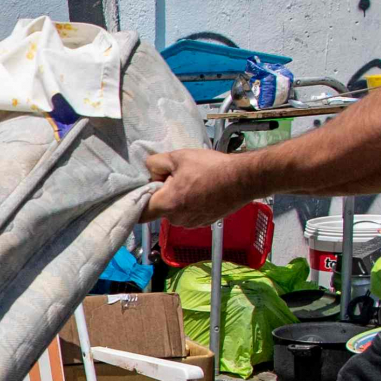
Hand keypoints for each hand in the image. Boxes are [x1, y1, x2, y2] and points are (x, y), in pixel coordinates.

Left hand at [142, 148, 262, 226]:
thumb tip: (149, 170)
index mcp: (168, 205)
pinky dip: (191, 203)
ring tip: (193, 181)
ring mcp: (192, 223)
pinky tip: (203, 188)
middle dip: (163, 194)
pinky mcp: (204, 222)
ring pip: (175, 211)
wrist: (244, 179)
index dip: (137, 202)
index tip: (142, 192)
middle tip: (175, 176)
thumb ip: (155, 164)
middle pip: (159, 209)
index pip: (140, 214)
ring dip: (178, 198)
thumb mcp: (178, 157)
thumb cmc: (212, 168)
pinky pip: (189, 213)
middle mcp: (177, 219)